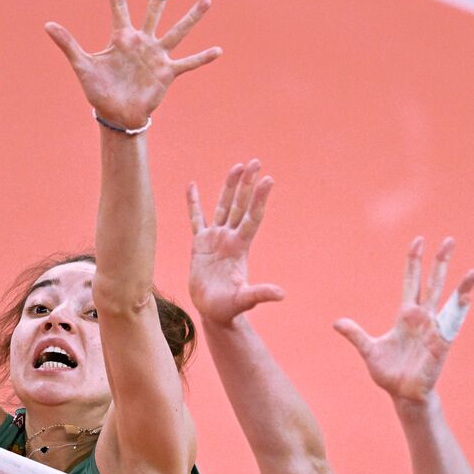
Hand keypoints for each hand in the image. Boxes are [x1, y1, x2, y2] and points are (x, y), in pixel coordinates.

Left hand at [45, 0, 220, 128]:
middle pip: (154, 9)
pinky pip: (188, 63)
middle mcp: (142, 41)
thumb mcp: (83, 66)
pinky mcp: (167, 73)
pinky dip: (202, 58)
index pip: (118, 4)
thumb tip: (47, 24)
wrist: (116, 116)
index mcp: (121, 37)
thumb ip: (68, 44)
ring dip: (191, 16)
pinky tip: (218, 50)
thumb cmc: (99, 92)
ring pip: (177, 31)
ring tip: (206, 0)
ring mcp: (156, 56)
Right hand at [188, 160, 283, 324]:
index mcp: (239, 247)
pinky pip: (196, 218)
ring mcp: (215, 239)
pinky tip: (192, 186)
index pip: (251, 217)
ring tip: (237, 166)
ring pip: (222, 206)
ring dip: (229, 186)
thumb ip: (260, 294)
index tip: (268, 179)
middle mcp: (229, 239)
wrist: (213, 312)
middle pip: (240, 205)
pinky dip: (194, 202)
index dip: (260, 199)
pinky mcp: (199, 244)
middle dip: (247, 184)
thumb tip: (281, 294)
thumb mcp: (244, 300)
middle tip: (256, 162)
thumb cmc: (228, 308)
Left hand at [334, 238, 473, 403]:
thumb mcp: (368, 350)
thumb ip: (355, 334)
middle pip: (433, 283)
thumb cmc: (388, 373)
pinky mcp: (441, 344)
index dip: (414, 261)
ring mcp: (434, 329)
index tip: (418, 240)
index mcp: (405, 315)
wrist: (403, 395)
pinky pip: (452, 325)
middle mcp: (423, 318)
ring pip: (449, 302)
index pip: (411, 281)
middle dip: (441, 262)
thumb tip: (336, 323)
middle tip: (449, 240)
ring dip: (462, 286)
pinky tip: (468, 298)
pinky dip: (460, 311)